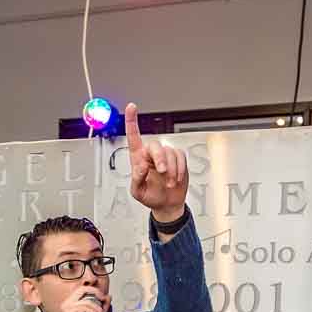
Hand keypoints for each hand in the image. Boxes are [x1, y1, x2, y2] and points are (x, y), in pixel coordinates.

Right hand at [57, 287, 107, 311]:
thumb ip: (102, 305)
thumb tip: (108, 296)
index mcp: (72, 302)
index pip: (83, 289)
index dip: (95, 291)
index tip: (103, 298)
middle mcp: (68, 302)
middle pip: (83, 289)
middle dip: (96, 293)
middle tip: (103, 299)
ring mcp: (67, 307)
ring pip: (88, 301)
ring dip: (98, 310)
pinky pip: (86, 308)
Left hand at [124, 103, 187, 222]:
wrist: (167, 204)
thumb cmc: (150, 196)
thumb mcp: (137, 191)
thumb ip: (137, 178)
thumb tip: (141, 166)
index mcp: (138, 158)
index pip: (134, 136)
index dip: (132, 121)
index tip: (131, 107)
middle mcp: (151, 154)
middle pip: (155, 145)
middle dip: (160, 159)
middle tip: (162, 172)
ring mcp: (165, 156)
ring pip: (170, 152)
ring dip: (171, 170)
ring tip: (168, 182)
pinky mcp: (178, 159)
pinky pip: (180, 157)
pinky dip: (179, 170)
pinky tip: (175, 179)